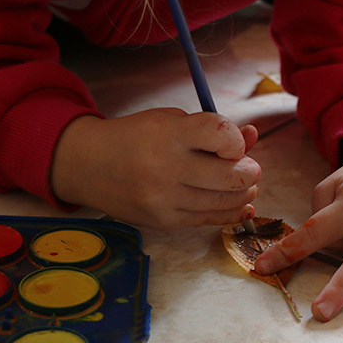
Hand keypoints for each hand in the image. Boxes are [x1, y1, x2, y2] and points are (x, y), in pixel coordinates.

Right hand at [51, 109, 260, 228]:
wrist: (89, 165)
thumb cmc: (136, 137)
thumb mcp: (170, 121)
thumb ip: (212, 129)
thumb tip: (253, 137)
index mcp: (168, 134)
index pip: (222, 135)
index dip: (237, 140)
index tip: (231, 143)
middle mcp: (166, 168)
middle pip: (232, 176)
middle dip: (250, 171)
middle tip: (249, 168)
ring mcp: (165, 199)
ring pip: (226, 202)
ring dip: (244, 192)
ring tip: (242, 184)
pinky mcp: (165, 221)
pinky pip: (210, 220)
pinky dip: (232, 211)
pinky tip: (241, 204)